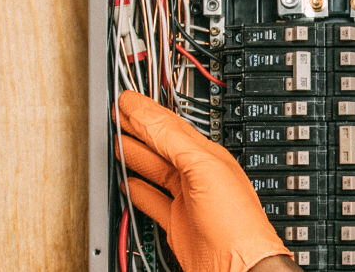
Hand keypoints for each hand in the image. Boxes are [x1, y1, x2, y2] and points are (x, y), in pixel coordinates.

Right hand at [117, 90, 292, 271]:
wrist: (238, 268)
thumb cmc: (235, 224)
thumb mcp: (203, 169)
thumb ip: (175, 141)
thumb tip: (147, 114)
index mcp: (209, 158)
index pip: (171, 127)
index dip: (147, 111)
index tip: (127, 99)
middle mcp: (199, 177)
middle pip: (162, 145)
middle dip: (138, 128)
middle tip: (118, 114)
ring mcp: (188, 201)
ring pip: (156, 171)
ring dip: (136, 155)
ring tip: (117, 141)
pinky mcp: (179, 224)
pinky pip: (154, 201)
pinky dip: (139, 191)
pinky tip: (129, 184)